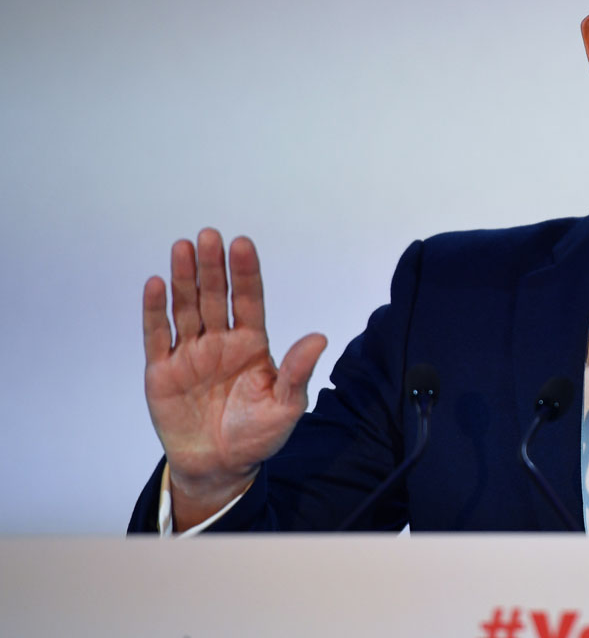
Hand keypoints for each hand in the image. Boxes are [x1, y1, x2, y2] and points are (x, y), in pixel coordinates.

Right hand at [142, 228, 326, 528]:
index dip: (245, 273)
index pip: (248, 300)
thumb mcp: (287, 406)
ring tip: (183, 247)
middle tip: (209, 236)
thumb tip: (319, 338)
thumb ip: (297, 371)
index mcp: (251, 344)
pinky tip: (156, 284)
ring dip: (183, 278)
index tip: (242, 244)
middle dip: (212, 267)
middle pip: (214, 296)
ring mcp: (190, 353)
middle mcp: (220, 341)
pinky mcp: (162, 371)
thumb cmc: (258, 434)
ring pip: (185, 308)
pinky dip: (155, 311)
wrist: (221, 466)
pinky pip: (158, 336)